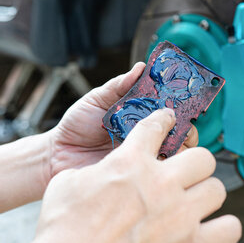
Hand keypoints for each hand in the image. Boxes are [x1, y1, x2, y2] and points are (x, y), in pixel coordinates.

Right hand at [6, 109, 240, 242]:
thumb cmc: (61, 230)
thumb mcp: (68, 184)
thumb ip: (95, 171)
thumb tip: (103, 173)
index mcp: (130, 162)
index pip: (156, 127)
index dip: (164, 120)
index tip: (168, 121)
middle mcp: (161, 184)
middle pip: (201, 157)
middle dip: (193, 162)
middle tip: (184, 173)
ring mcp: (180, 216)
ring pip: (217, 189)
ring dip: (205, 194)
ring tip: (194, 202)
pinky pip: (229, 229)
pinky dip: (221, 229)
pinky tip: (206, 231)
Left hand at [47, 62, 198, 176]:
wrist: (57, 154)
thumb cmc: (76, 124)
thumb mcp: (97, 99)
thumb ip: (118, 85)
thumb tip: (140, 67)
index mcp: (141, 115)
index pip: (170, 109)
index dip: (180, 104)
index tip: (185, 98)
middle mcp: (146, 135)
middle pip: (179, 132)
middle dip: (184, 126)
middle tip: (178, 123)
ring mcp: (143, 156)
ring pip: (173, 153)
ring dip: (176, 146)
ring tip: (169, 141)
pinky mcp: (136, 175)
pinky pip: (155, 171)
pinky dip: (160, 165)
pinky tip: (155, 158)